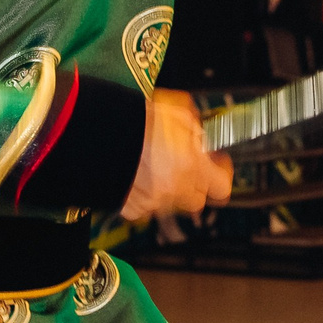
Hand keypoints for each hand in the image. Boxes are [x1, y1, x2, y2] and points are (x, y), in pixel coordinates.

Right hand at [120, 91, 231, 220]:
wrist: (101, 136)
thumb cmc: (139, 122)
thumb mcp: (177, 113)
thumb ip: (195, 128)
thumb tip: (200, 133)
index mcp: (194, 169)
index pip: (222, 187)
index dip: (221, 175)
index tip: (215, 163)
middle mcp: (177, 190)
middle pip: (197, 199)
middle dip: (195, 183)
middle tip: (186, 165)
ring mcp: (154, 203)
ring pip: (170, 203)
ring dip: (169, 188)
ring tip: (156, 167)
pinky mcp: (132, 209)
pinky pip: (144, 207)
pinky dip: (143, 196)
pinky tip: (136, 177)